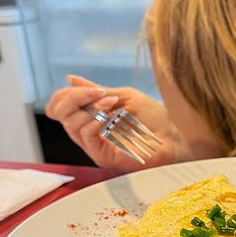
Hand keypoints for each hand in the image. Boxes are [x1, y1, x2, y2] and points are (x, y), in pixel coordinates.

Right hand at [46, 75, 178, 170]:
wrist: (175, 135)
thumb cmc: (155, 118)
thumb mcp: (123, 96)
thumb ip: (96, 90)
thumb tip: (70, 79)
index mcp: (91, 119)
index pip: (60, 107)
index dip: (65, 95)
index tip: (88, 88)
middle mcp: (90, 133)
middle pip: (60, 114)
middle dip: (75, 97)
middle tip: (99, 92)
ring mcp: (96, 146)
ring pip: (71, 124)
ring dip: (91, 107)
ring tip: (112, 103)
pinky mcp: (103, 157)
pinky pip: (86, 136)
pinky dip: (95, 121)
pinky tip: (112, 115)